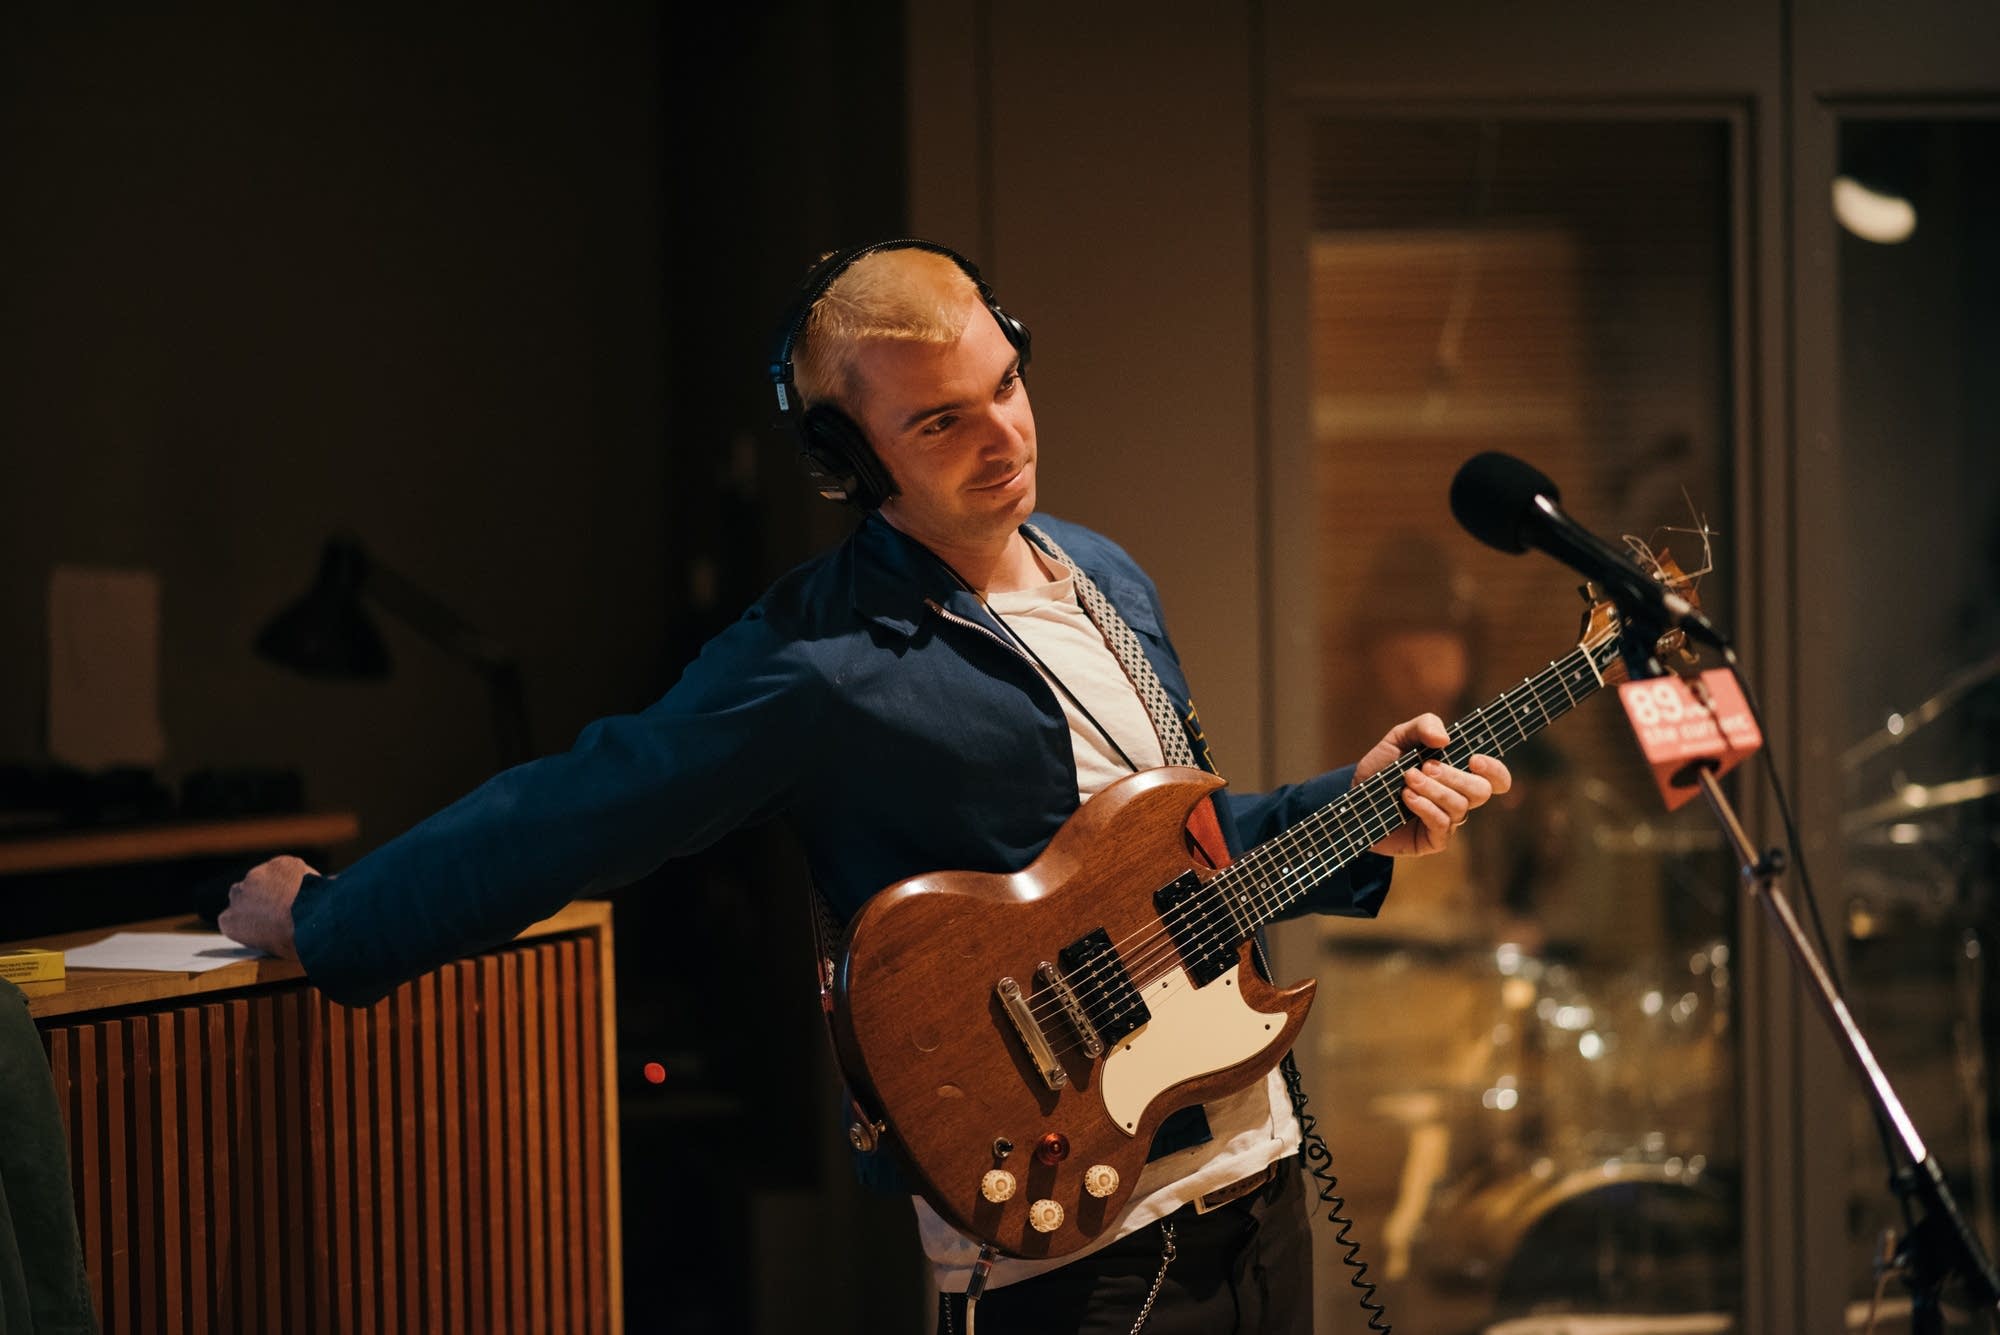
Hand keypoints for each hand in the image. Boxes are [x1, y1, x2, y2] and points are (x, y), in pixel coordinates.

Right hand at [216, 855, 315, 959]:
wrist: (313, 920)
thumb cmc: (296, 942)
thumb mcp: (272, 949)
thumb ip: (264, 934)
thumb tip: (276, 931)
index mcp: (230, 922)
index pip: (233, 918)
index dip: (251, 917)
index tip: (266, 920)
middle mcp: (237, 896)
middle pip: (243, 893)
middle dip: (258, 897)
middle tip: (282, 905)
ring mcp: (256, 875)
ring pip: (266, 877)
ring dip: (278, 884)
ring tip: (299, 897)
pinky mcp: (278, 864)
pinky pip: (287, 867)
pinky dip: (296, 874)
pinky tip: (308, 885)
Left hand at [1356, 713, 1512, 856]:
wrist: (1352, 797)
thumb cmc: (1381, 768)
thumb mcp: (1398, 738)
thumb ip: (1423, 726)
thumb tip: (1445, 739)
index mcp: (1459, 773)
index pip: (1496, 778)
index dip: (1495, 770)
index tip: (1474, 759)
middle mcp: (1458, 798)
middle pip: (1482, 791)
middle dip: (1455, 776)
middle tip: (1426, 766)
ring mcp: (1447, 820)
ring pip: (1460, 807)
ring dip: (1433, 790)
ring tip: (1407, 779)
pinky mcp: (1432, 840)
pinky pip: (1442, 825)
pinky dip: (1425, 807)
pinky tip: (1406, 797)